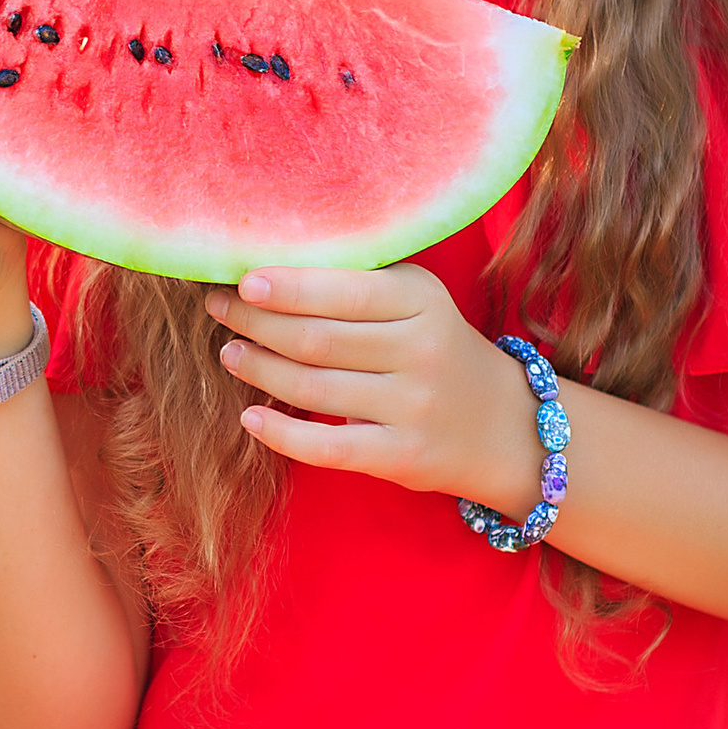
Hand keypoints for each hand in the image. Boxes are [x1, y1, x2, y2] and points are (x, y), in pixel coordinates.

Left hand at [203, 266, 549, 509]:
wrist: (508, 427)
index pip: (342, 290)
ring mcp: (413, 406)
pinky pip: (329, 447)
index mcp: (423, 301)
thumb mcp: (418, 304)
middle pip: (318, 337)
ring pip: (315, 388)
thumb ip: (359, 287)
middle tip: (220, 311)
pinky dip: (283, 433)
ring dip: (261, 369)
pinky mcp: (403, 456)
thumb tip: (269, 272)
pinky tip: (251, 418)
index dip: (286, 287)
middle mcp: (421, 350)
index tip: (241, 280)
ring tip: (231, 353)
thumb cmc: (438, 351)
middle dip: (257, 323)